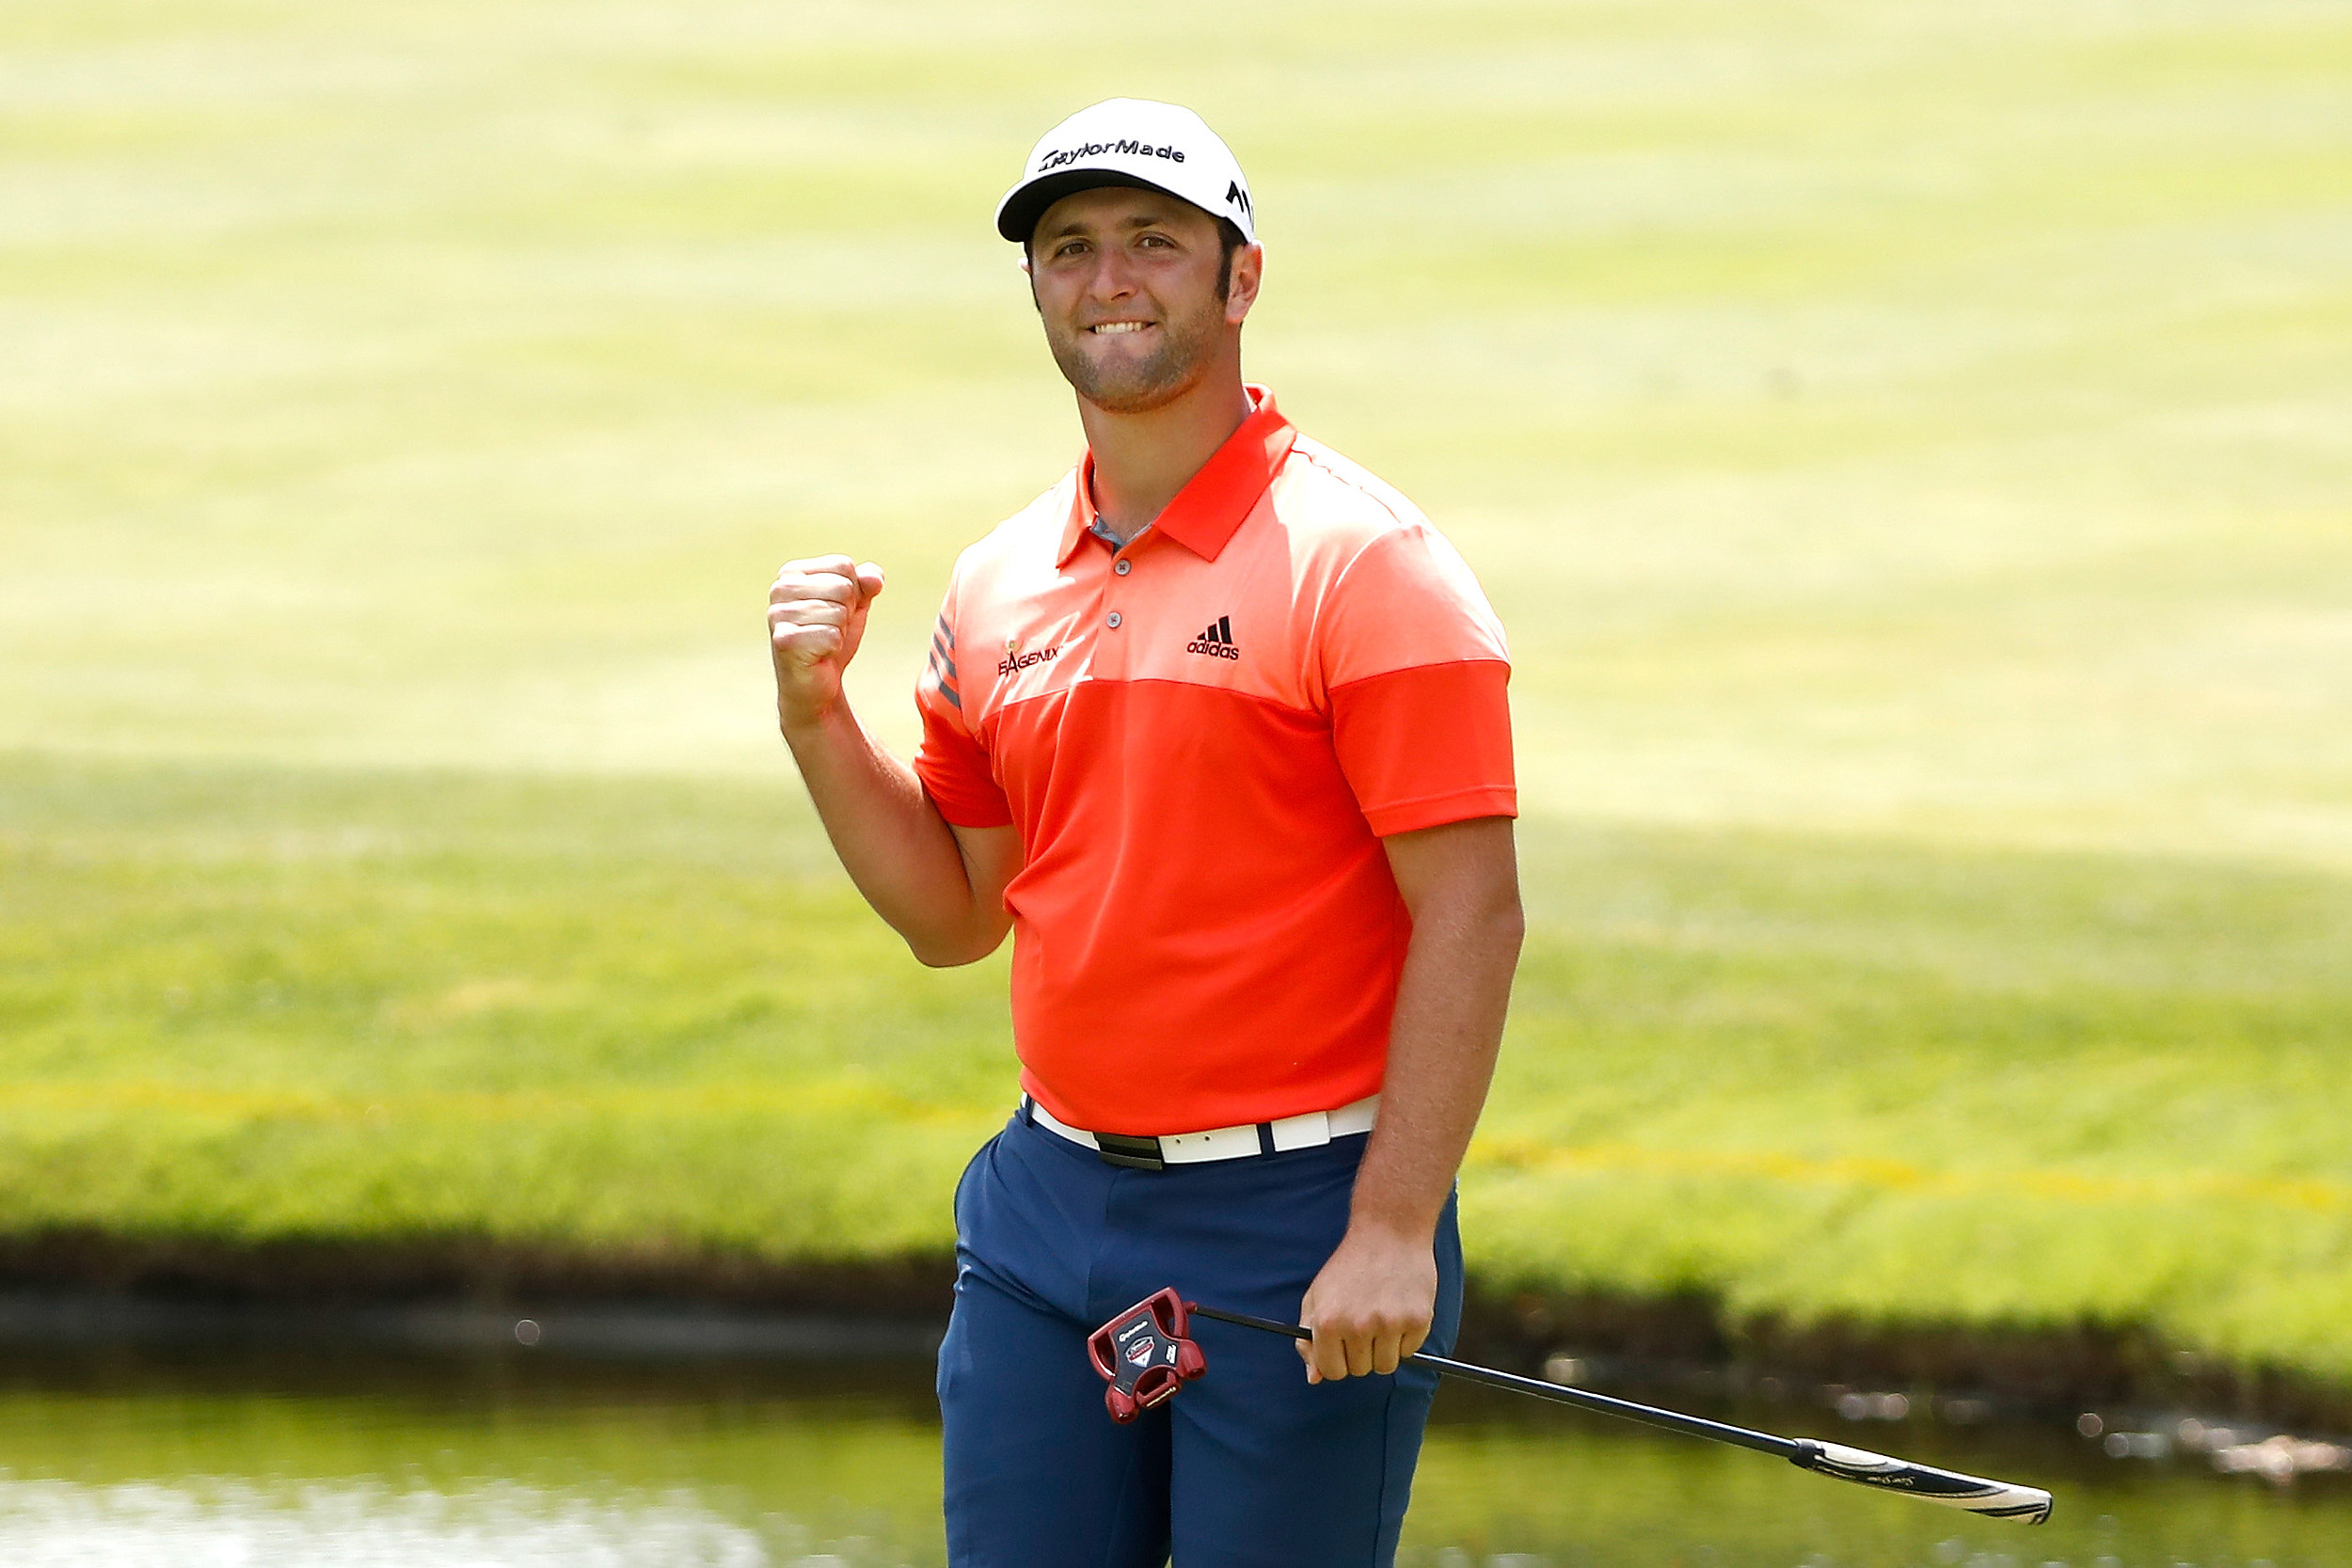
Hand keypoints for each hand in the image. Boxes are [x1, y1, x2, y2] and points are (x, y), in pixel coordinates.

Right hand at [769, 555, 884, 730]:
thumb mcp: (854, 605)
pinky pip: (832, 636)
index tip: (835, 610)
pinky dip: (834, 649)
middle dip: (846, 613)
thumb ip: (867, 583)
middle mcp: (780, 589)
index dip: (853, 592)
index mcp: (793, 572)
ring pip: (839, 613)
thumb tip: (873, 579)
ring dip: (839, 632)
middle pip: (843, 587)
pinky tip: (818, 655)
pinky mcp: (785, 641)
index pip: (843, 565)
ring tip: (822, 642)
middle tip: (829, 629)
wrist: (816, 683)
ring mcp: (779, 615)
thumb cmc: (831, 638)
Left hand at [1296, 1220, 1436, 1383]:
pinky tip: (1399, 1308)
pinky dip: (1405, 1337)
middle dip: (1361, 1352)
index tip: (1342, 1347)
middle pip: (1360, 1370)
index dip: (1337, 1361)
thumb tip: (1313, 1378)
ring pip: (1386, 1365)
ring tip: (1382, 1316)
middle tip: (1364, 1321)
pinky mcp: (1417, 1320)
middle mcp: (1357, 1327)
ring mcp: (1389, 1324)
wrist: (1389, 1232)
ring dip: (1384, 1348)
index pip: (1331, 1371)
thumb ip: (1308, 1340)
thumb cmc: (1350, 1265)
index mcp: (1328, 1322)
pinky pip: (1409, 1350)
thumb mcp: (1317, 1296)